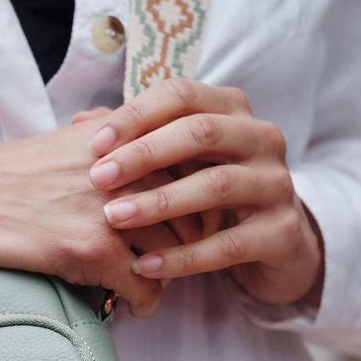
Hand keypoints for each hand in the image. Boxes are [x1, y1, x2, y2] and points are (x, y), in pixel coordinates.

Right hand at [0, 116, 189, 316]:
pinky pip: (146, 286)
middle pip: (196, 211)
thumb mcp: (68, 142)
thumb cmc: (5, 172)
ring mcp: (114, 209)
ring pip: (177, 252)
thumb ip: (112, 143)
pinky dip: (144, 302)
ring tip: (155, 284)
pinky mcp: (94, 249)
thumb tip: (138, 148)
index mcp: (125, 138)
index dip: (203, 198)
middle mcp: (128, 168)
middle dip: (194, 241)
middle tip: (181, 261)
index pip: (197, 167)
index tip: (196, 220)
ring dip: (171, 274)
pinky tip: (133, 306)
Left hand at [85, 78, 323, 308]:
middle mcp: (261, 138)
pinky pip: (228, 245)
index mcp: (232, 110)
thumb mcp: (178, 160)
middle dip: (144, 154)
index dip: (136, 115)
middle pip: (201, 132)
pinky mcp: (281, 232)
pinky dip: (183, 256)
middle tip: (98, 179)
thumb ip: (135, 138)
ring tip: (115, 218)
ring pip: (216, 185)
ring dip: (160, 202)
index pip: (182, 95)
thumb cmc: (210, 192)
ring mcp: (276, 184)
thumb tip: (79, 122)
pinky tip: (143, 265)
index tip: (94, 145)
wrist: (275, 243)